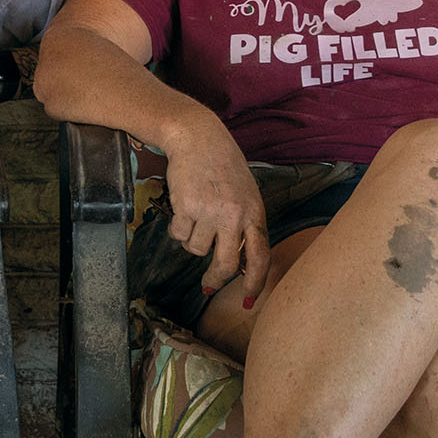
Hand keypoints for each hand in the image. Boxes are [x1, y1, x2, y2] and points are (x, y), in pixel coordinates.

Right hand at [161, 116, 270, 305]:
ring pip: (196, 249)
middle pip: (227, 264)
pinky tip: (182, 208)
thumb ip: (245, 224)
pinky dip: (177, 228)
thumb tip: (239, 260)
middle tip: (208, 285)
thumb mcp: (245, 194)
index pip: (260, 257)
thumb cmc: (223, 165)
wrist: (198, 138)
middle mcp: (235, 216)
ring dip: (192, 240)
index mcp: (254, 213)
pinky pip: (178, 234)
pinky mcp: (187, 208)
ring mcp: (210, 213)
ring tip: (194, 217)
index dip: (255, 283)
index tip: (246, 300)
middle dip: (215, 279)